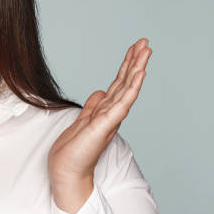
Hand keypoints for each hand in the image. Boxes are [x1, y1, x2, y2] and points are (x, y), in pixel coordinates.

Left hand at [47, 38, 151, 212]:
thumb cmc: (74, 150)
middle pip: (125, 82)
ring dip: (136, 70)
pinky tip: (139, 75)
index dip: (126, 65)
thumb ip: (94, 106)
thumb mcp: (83, 121)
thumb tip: (101, 91)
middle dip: (135, 62)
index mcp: (105, 111)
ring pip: (127, 90)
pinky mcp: (105, 126)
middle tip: (146, 43)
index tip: (134, 48)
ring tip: (146, 52)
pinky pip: (121, 104)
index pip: (118, 83)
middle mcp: (111, 113)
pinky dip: (131, 89)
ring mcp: (110, 119)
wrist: (66, 171)